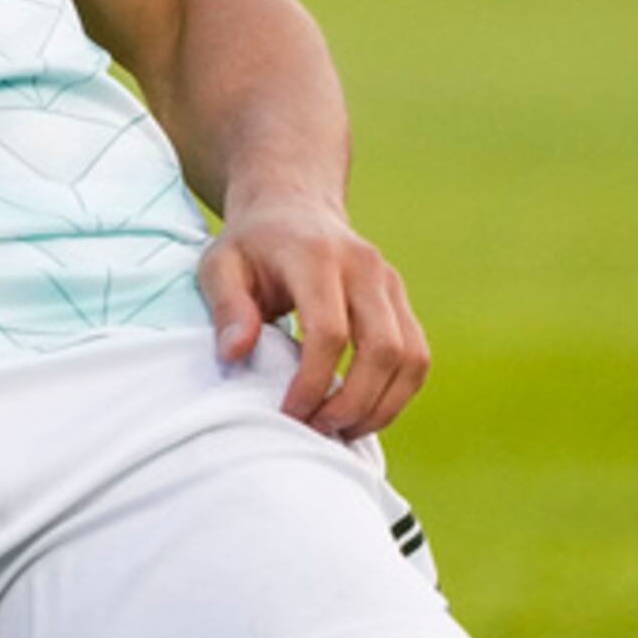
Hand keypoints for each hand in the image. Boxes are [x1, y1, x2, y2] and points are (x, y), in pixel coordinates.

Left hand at [196, 196, 429, 440]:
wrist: (292, 207)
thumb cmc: (251, 246)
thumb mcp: (219, 266)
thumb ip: (227, 307)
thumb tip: (235, 353)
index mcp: (316, 257)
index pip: (330, 330)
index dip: (313, 382)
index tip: (289, 413)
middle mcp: (364, 267)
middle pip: (383, 348)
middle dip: (354, 402)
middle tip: (318, 429)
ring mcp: (390, 282)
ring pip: (411, 357)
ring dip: (382, 406)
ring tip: (342, 430)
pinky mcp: (402, 300)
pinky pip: (418, 357)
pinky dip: (397, 394)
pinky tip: (362, 413)